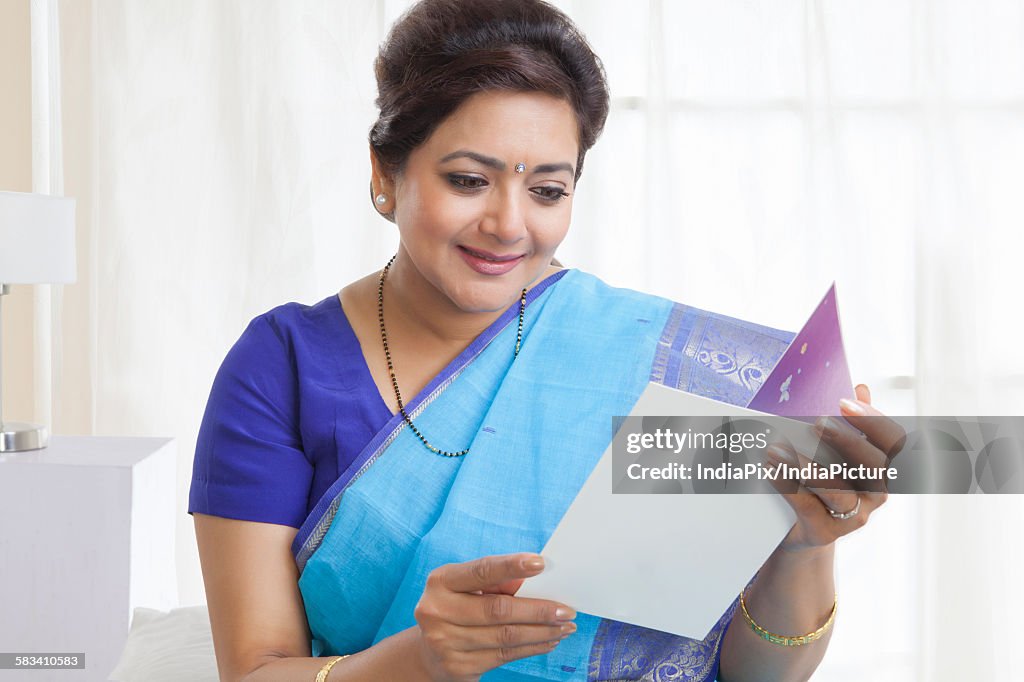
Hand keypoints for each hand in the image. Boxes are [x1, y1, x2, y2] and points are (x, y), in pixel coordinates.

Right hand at [413, 553, 576, 681]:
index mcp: (441, 582)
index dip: (511, 566)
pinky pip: (504, 655)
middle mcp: (438, 611)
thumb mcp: (468, 588)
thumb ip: (496, 582)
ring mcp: (445, 642)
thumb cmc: (457, 608)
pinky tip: (549, 641)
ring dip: (542, 631)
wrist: (428, 652)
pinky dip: (532, 647)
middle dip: (539, 610)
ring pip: (506, 636)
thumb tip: (536, 579)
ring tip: (565, 627)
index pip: (481, 571)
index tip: (541, 563)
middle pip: (499, 609)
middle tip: (567, 610)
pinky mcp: (458, 667)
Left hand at [765, 384, 904, 552]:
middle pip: (873, 467)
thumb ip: (854, 425)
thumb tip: (862, 388)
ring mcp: (854, 516)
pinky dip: (788, 486)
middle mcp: (876, 494)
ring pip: (837, 491)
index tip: (844, 402)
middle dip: (846, 442)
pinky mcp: (827, 532)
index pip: (894, 443)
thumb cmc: (826, 484)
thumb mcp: (841, 454)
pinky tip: (771, 468)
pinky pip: (808, 507)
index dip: (873, 421)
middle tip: (818, 422)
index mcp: (885, 469)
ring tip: (778, 448)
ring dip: (806, 467)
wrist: (805, 530)